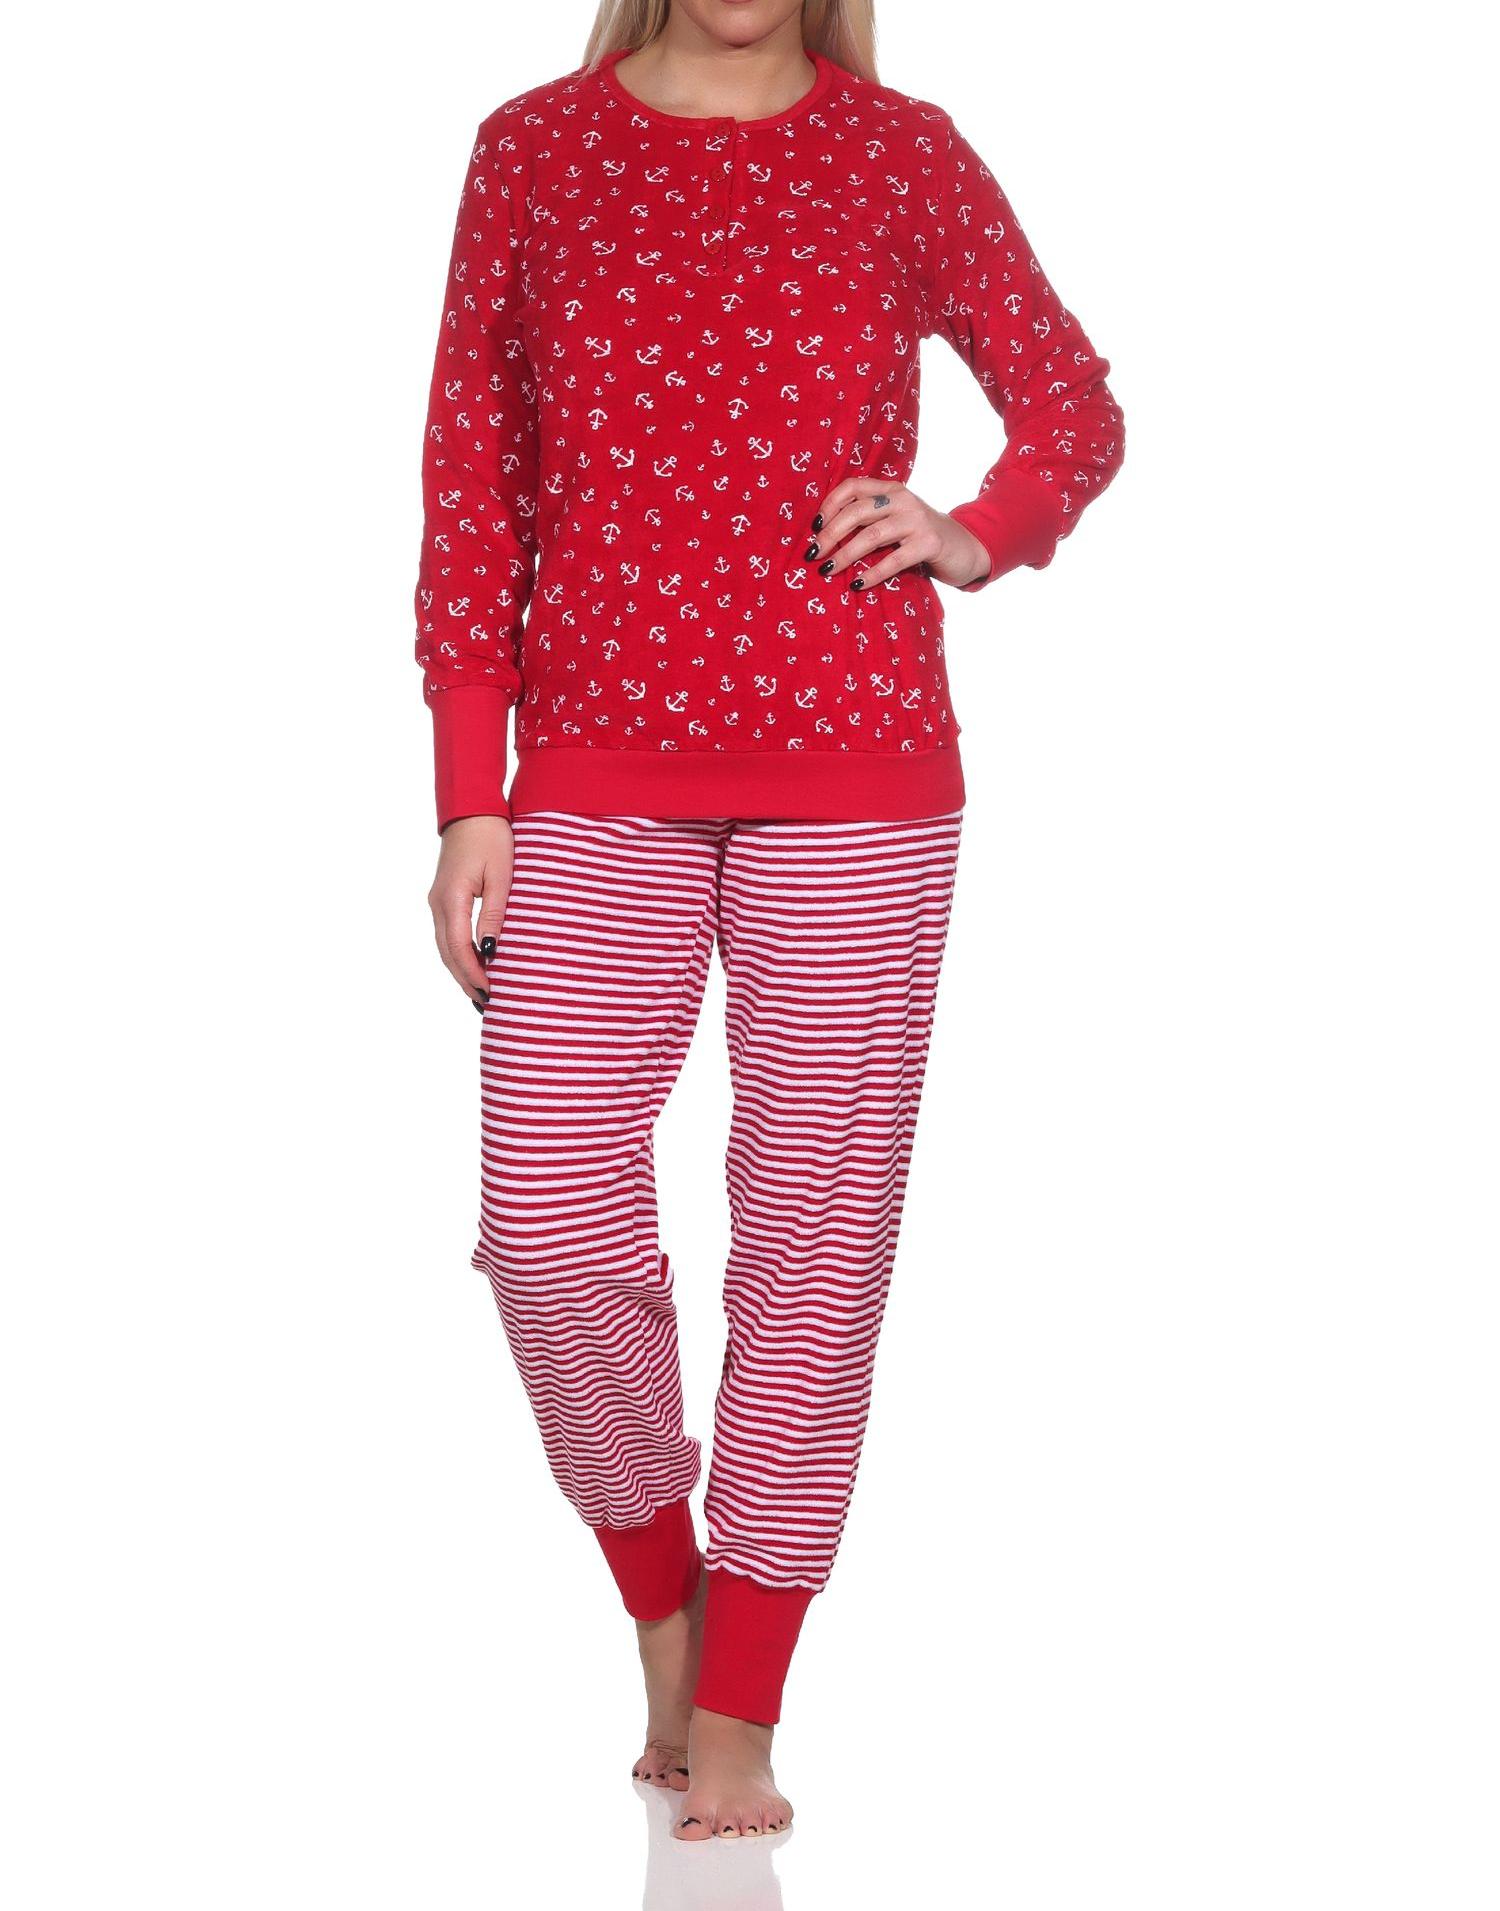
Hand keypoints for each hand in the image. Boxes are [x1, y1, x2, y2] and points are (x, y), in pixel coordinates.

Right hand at [428, 814, 513, 1009]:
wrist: (471, 809)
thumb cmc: (492, 837)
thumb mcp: (501, 875)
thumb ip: (494, 914)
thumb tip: (491, 950)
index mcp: (451, 899)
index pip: (460, 948)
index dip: (475, 974)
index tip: (492, 993)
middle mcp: (438, 903)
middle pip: (448, 954)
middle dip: (466, 980)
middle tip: (487, 1004)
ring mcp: (437, 901)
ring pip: (445, 947)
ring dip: (461, 971)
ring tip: (480, 993)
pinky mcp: (443, 898)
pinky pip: (448, 934)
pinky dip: (459, 954)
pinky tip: (474, 965)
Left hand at [804, 478, 989, 590]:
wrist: (965, 546)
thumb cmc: (920, 537)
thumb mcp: (895, 519)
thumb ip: (870, 519)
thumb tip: (825, 536)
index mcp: (891, 489)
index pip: (852, 486)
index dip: (829, 505)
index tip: (814, 528)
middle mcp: (903, 499)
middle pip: (857, 511)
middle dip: (830, 534)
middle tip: (813, 555)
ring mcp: (917, 520)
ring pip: (872, 535)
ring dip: (845, 554)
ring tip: (828, 570)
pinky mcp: (929, 544)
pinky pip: (894, 560)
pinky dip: (873, 574)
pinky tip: (857, 585)